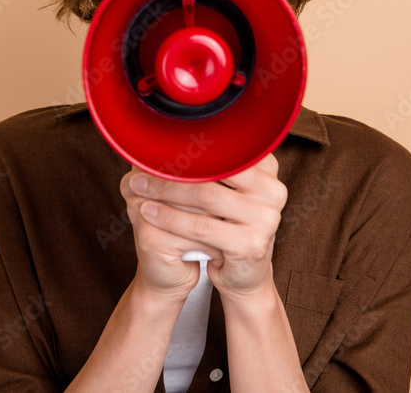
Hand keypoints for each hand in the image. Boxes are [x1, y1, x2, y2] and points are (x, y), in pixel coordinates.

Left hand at [125, 153, 287, 296]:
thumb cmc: (229, 225)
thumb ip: (211, 166)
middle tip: (141, 167)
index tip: (157, 147)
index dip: (189, 147)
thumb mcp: (226, 191)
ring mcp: (266, 218)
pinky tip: (148, 212)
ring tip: (137, 187)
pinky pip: (202, 227)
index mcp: (268, 170)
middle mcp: (273, 190)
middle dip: (173, 168)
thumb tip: (170, 136)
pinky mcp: (251, 245)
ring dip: (165, 191)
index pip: (224, 149)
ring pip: (205, 196)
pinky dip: (170, 218)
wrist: (244, 273)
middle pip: (214, 170)